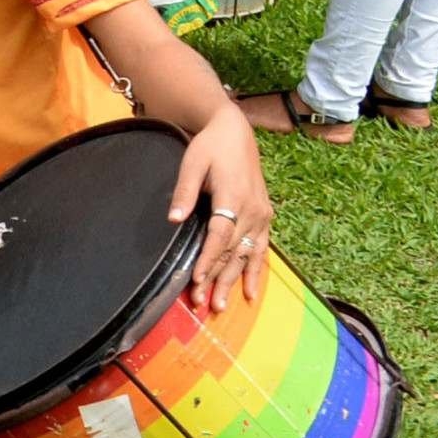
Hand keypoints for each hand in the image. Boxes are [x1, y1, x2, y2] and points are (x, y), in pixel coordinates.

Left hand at [168, 105, 273, 311]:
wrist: (235, 132)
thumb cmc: (209, 147)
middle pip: (233, 251)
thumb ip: (184, 192)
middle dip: (218, 279)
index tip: (197, 280)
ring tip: (222, 305)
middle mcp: (252, 210)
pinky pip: (262, 249)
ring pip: (247, 255)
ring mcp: (261, 215)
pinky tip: (250, 293)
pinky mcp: (264, 217)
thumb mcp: (192, 162)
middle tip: (206, 304)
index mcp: (233, 197)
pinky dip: (256, 272)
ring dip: (234, 282)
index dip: (208, 259)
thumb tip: (173, 219)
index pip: (219, 236)